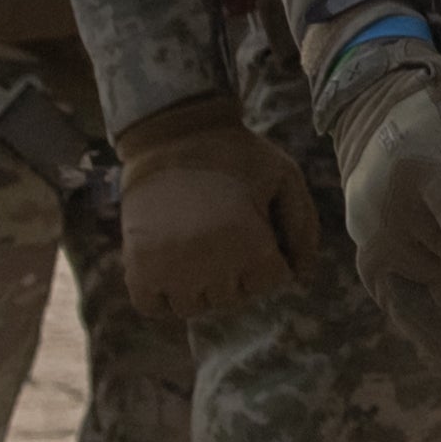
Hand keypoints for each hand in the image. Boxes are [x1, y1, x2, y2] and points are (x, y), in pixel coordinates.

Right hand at [113, 96, 319, 327]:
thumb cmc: (236, 155)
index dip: (272, 255)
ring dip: (201, 286)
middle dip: (239, 271)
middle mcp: (208, 264)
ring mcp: (168, 269)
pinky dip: (163, 296)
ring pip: (194, 307)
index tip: (259, 228)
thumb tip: (302, 277)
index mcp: (248, 243)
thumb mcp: (285, 177)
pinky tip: (171, 266)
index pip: (273, 281)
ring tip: (199, 248)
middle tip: (226, 232)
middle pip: (234, 297)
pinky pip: (153, 307)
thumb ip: (303, 228)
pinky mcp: (137, 266)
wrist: (173, 134)